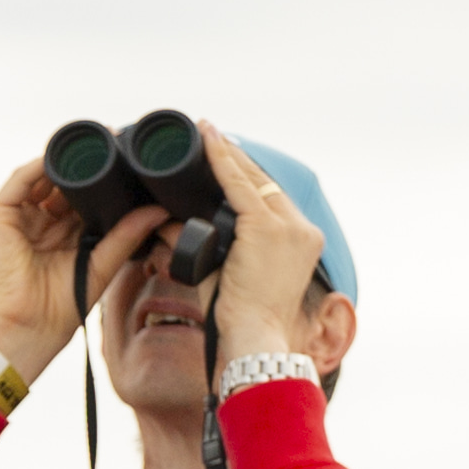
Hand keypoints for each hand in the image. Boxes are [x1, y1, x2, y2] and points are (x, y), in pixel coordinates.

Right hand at [0, 154, 164, 378]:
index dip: (103, 182)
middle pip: (63, 185)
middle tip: (113, 148)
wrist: (27, 327)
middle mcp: (40, 223)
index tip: (128, 165)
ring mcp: (19, 218)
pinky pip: (20, 181)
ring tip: (89, 150)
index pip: (83, 200)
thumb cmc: (62, 307)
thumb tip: (159, 211)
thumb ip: (126, 235)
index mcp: (63, 236)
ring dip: (64, 163)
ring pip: (42, 178)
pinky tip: (60, 158)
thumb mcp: (101, 264)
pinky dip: (39, 166)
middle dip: (85, 168)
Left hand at [198, 120, 322, 362]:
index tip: (225, 154)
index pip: (270, 198)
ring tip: (206, 131)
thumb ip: (199, 247)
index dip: (246, 174)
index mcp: (300, 241)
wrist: (254, 337)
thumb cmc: (240, 317)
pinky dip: (221, 160)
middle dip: (235, 158)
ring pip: (253, 178)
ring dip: (227, 153)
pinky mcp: (267, 228)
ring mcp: (288, 227)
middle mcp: (301, 229)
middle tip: (209, 134)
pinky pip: (239, 184)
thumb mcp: (223, 274)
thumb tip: (166, 224)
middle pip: (264, 182)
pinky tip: (207, 140)